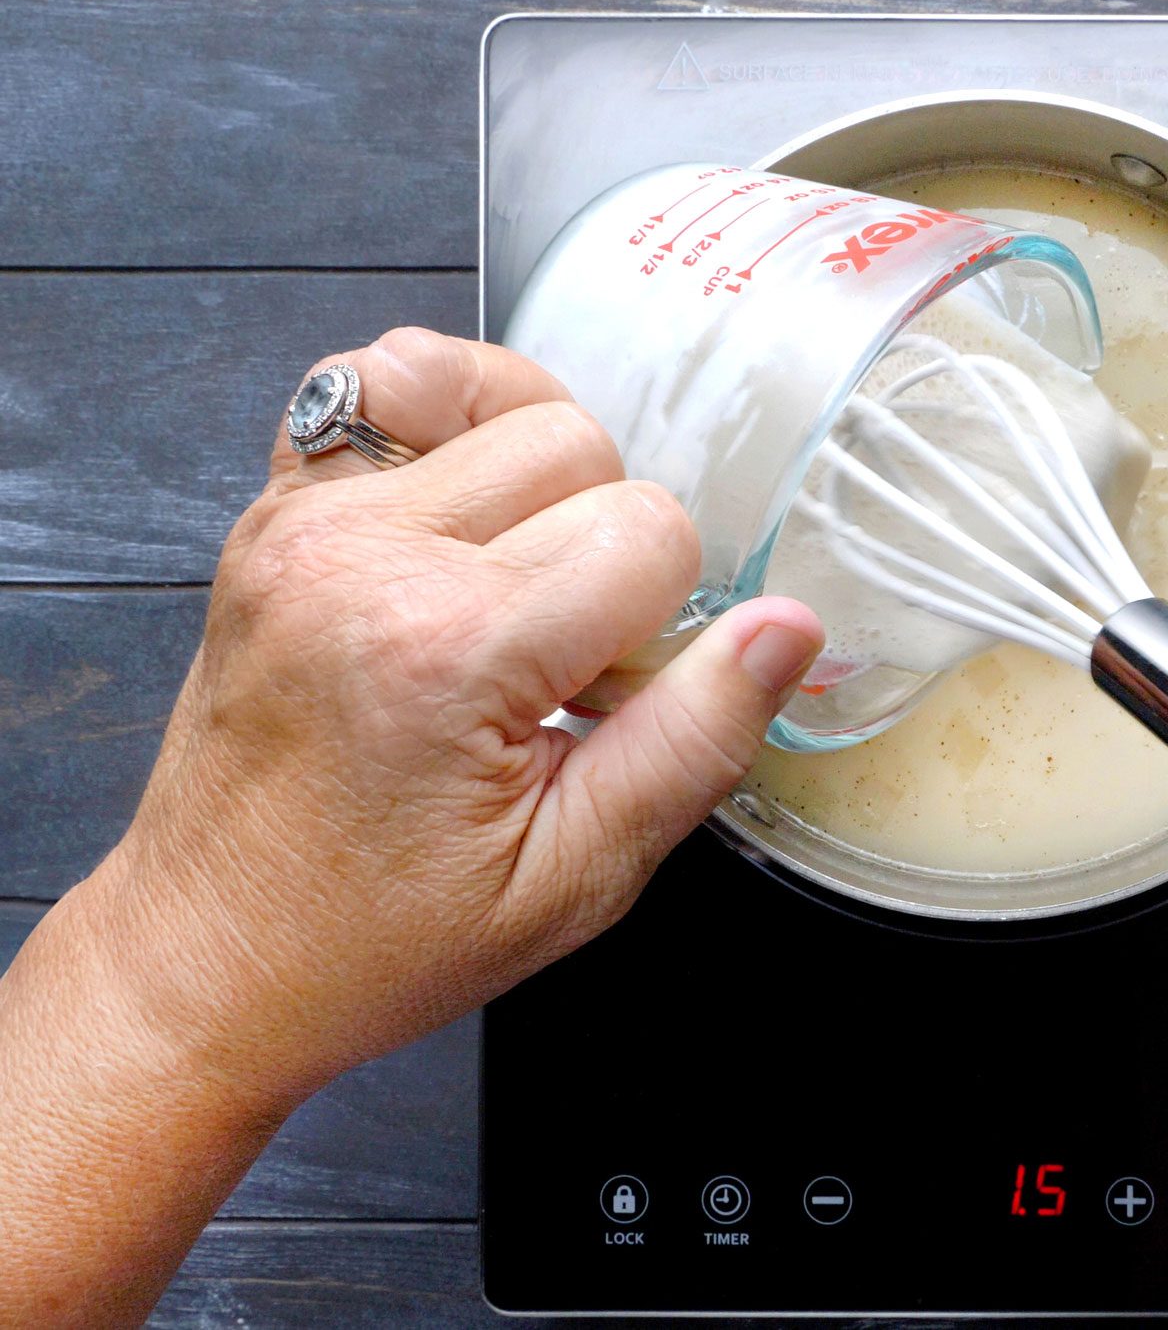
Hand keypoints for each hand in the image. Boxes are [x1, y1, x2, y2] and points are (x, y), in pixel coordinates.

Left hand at [0, 328, 820, 1322]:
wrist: (211, 952)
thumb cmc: (381, 933)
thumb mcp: (577, 878)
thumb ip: (695, 741)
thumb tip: (789, 628)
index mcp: (450, 651)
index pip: (651, 532)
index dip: (667, 621)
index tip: (611, 700)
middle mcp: (367, 558)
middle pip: (584, 447)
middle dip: (609, 548)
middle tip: (564, 662)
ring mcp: (307, 521)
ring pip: (503, 402)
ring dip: (542, 486)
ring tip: (516, 588)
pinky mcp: (275, 511)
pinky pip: (378, 382)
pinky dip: (444, 422)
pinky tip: (460, 517)